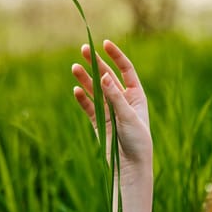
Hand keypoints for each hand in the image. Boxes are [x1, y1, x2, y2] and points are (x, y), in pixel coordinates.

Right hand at [71, 40, 151, 171]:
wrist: (131, 167)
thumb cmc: (137, 141)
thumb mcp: (128, 117)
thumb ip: (115, 97)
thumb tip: (104, 76)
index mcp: (136, 96)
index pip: (126, 70)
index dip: (116, 56)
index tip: (104, 44)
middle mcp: (123, 101)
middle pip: (107, 77)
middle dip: (96, 63)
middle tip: (83, 49)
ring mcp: (110, 111)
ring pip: (95, 91)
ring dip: (85, 79)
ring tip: (74, 67)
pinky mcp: (100, 123)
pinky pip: (89, 108)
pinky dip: (83, 99)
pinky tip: (76, 90)